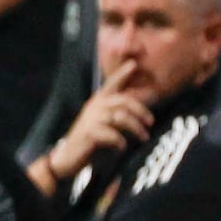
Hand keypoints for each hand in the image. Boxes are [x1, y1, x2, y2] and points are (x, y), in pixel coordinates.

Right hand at [48, 59, 154, 179]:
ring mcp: (91, 119)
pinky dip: (120, 141)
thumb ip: (117, 115)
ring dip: (136, 128)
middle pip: (123, 101)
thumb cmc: (90, 139)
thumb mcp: (103, 123)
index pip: (111, 83)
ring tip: (144, 137)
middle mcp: (94, 106)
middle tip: (150, 121)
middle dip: (140, 110)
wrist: (69, 156)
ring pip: (120, 117)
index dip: (122, 73)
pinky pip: (112, 134)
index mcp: (98, 101)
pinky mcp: (89, 133)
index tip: (134, 63)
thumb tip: (141, 113)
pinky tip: (122, 147)